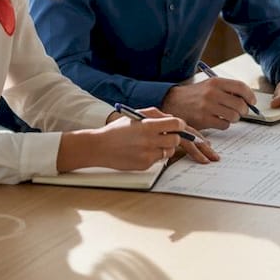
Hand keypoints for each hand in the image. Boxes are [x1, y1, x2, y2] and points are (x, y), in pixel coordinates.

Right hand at [58, 107, 215, 170]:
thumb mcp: (135, 116)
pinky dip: (155, 155)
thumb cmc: (117, 130)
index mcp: (148, 125)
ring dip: (165, 147)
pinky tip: (142, 151)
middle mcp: (150, 139)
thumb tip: (172, 118)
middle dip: (173, 137)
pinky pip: (159, 160)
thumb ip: (155, 115)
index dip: (180, 125)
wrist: (99, 147)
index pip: (177, 124)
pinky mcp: (145, 164)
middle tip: (166, 135)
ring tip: (152, 143)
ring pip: (169, 151)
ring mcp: (148, 154)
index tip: (178, 126)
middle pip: (176, 139)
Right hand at [162, 78, 256, 129]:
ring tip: (228, 116)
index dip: (250, 95)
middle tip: (240, 112)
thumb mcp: (209, 85)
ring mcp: (208, 107)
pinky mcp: (204, 119)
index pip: (240, 87)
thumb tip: (247, 99)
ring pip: (234, 116)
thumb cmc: (194, 94)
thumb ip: (227, 89)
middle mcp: (212, 93)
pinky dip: (224, 124)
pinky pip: (224, 124)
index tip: (252, 102)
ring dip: (234, 118)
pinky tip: (218, 120)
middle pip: (240, 104)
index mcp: (215, 82)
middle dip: (243, 110)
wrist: (172, 102)